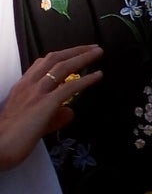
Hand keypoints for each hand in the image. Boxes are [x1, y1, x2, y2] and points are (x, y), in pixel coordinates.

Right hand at [0, 46, 100, 169]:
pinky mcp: (45, 104)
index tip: (75, 52)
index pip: (41, 63)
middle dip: (75, 50)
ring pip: (62, 67)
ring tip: (98, 53)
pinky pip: (69, 87)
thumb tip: (70, 111)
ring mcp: (36, 93)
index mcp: (22, 86)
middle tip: (93, 47)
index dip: (61, 55)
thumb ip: (53, 114)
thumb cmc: (13, 136)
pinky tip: (98, 75)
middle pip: (54, 59)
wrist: (0, 146)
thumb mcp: (34, 119)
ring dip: (83, 58)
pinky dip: (86, 79)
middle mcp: (28, 85)